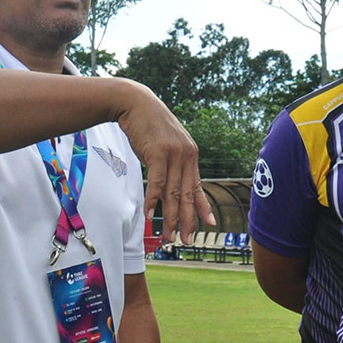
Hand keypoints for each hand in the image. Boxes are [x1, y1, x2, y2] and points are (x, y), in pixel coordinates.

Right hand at [115, 80, 215, 242]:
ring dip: (171, 217)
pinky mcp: (158, 153)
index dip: (202, 207)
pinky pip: (157, 182)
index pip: (197, 186)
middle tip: (187, 240)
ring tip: (169, 235)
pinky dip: (154, 201)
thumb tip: (171, 180)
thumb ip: (172, 161)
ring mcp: (174, 154)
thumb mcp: (165, 144)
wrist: (134, 102)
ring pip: (173, 192)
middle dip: (188, 220)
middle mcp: (186, 155)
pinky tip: (150, 215)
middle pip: (187, 194)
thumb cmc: (147, 125)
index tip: (208, 225)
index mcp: (190, 154)